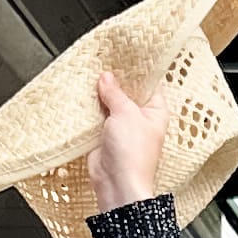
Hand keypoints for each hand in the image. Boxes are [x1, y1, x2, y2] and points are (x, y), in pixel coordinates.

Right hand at [87, 65, 170, 216]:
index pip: (149, 83)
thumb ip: (115, 93)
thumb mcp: (126, 113)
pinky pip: (97, 118)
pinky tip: (82, 95)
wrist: (117, 184)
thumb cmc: (133, 155)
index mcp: (155, 111)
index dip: (138, 68)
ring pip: (110, 104)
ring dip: (100, 94)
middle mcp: (140, 119)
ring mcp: (122, 128)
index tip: (126, 53)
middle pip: (127, 92)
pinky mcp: (105, 137)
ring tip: (90, 74)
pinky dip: (90, 109)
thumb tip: (107, 78)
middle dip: (115, 80)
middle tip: (104, 60)